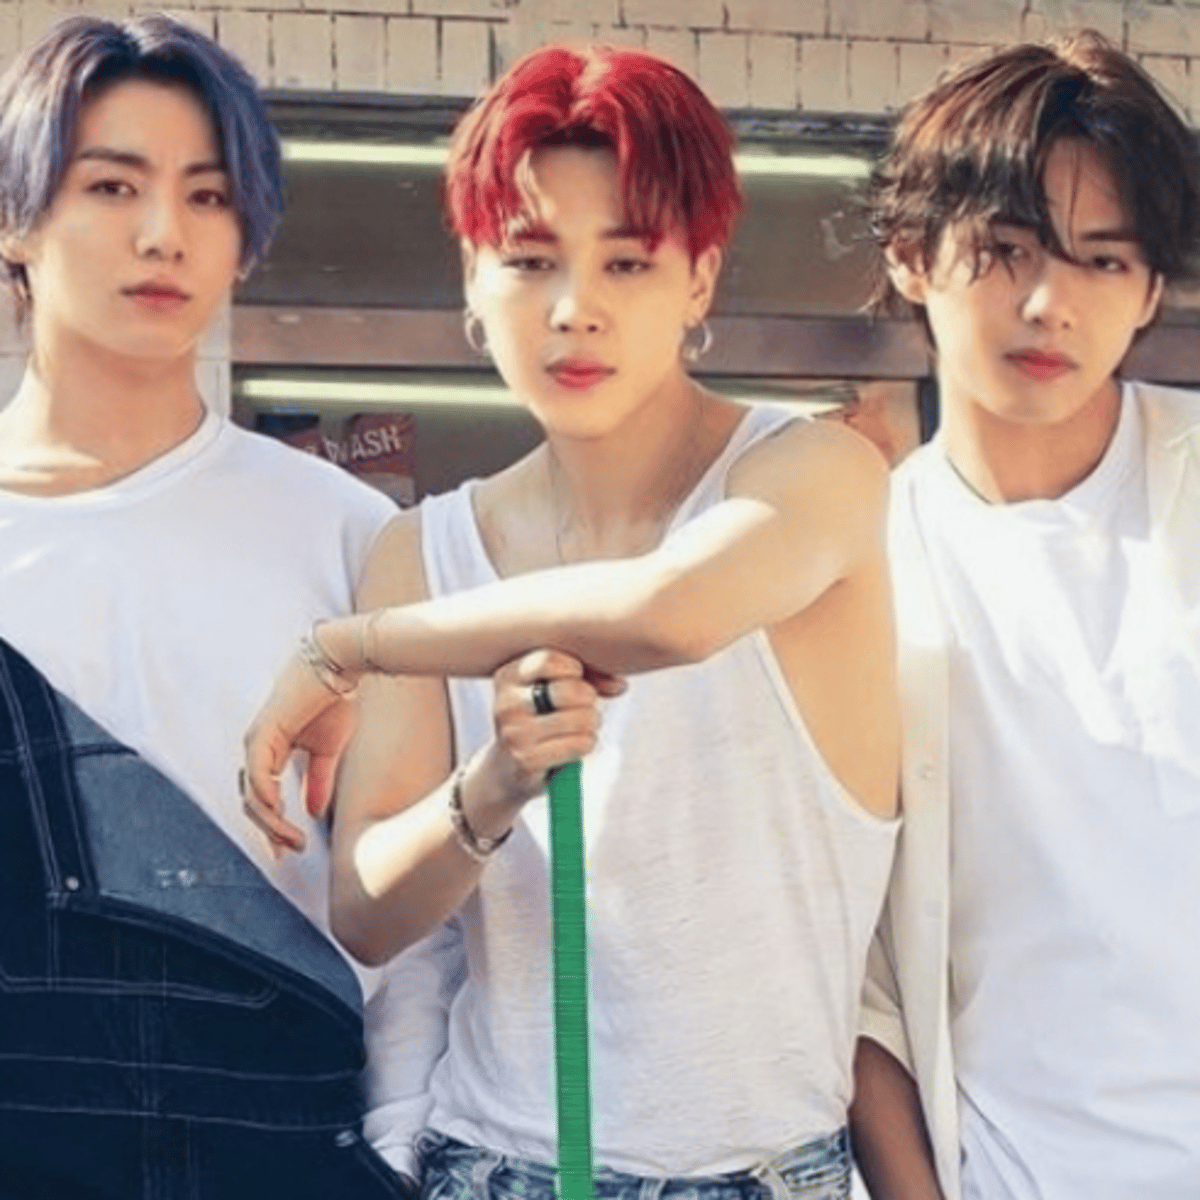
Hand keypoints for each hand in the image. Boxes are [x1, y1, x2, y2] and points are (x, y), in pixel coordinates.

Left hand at [241, 648, 354, 855]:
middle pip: (253, 802)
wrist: (339, 666)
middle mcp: (258, 749)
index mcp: (271, 753)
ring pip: (252, 794)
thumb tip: (312, 812)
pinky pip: (258, 773)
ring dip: (271, 822)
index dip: (273, 827)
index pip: (263, 798)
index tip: (287, 853)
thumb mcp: (327, 751)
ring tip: (293, 840)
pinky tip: (279, 812)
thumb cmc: (332, 700)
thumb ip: (317, 780)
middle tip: (290, 853)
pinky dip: (265, 795)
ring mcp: (257, 741)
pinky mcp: (263, 732)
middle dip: (271, 832)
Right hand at [476, 648, 625, 812]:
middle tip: (579, 711)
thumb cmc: (536, 723)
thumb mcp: (549, 690)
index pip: (552, 660)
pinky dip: (585, 745)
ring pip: (583, 718)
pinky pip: (581, 743)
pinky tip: (570, 748)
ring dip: (590, 727)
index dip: (576, 671)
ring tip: (574, 731)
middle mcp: (506, 703)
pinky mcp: (528, 760)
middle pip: (573, 690)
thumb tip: (620, 685)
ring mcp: (515, 733)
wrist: (505, 771)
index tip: (573, 682)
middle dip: (589, 702)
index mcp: (507, 676)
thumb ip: (585, 677)